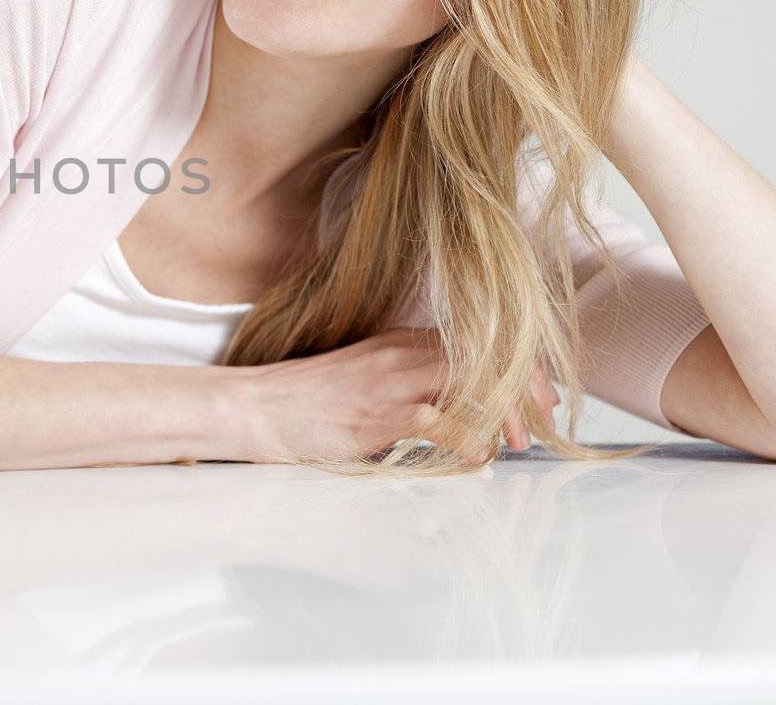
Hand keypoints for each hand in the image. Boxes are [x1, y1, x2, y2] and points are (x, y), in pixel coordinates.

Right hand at [227, 326, 559, 464]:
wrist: (259, 407)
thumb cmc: (310, 400)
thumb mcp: (367, 376)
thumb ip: (409, 379)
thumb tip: (456, 403)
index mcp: (401, 341)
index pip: (479, 342)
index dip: (519, 368)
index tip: (539, 398)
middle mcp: (402, 354)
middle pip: (487, 357)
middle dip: (524, 390)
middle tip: (542, 425)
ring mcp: (391, 383)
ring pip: (473, 383)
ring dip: (504, 416)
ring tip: (516, 444)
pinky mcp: (379, 415)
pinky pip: (442, 422)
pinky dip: (472, 442)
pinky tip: (479, 460)